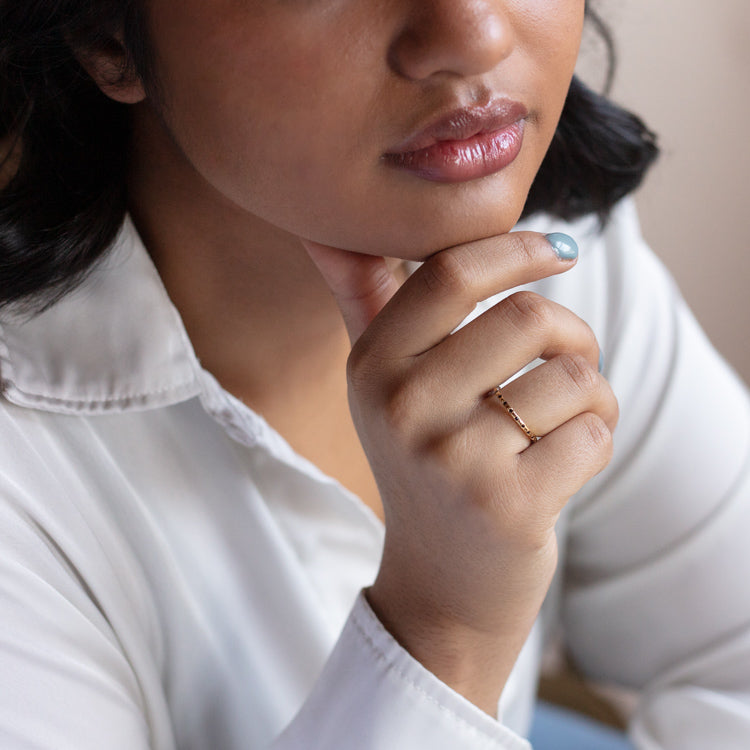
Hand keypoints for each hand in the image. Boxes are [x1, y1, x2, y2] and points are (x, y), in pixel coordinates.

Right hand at [303, 232, 617, 713]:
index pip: (450, 273)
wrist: (439, 583)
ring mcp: (452, 459)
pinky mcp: (507, 506)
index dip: (517, 248)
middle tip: (569, 363)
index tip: (559, 249)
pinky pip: (593, 433)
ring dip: (593, 395)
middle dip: (573, 335)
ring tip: (567, 421)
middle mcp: (402, 407)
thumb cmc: (426, 465)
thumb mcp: (385, 387)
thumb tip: (327, 233)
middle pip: (528, 317)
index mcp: (371, 366)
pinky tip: (566, 463)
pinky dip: (598, 440)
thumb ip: (367, 302)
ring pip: (573, 376)